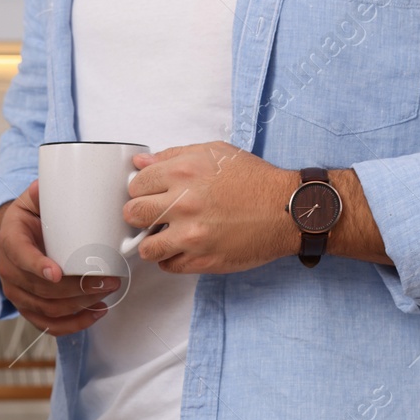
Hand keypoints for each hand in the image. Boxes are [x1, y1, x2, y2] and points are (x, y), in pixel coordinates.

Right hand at [0, 180, 120, 335]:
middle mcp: (9, 271)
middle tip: (107, 280)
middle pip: (41, 289)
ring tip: (106, 294)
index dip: (37, 266)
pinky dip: (73, 324)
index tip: (57, 272)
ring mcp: (17, 293)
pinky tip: (95, 314)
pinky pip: (48, 325)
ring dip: (80, 305)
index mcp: (10, 240)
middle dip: (76, 288)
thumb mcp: (32, 200)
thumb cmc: (29, 219)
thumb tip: (56, 181)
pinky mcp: (28, 308)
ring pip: (47, 309)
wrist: (14, 240)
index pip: (20, 256)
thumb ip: (45, 192)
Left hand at [124, 142, 300, 274]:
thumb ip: (173, 156)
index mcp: (184, 172)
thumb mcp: (215, 154)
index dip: (142, 190)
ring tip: (167, 236)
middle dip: (140, 215)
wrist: (287, 210)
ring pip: (146, 247)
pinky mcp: (201, 260)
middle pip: (133, 214)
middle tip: (154, 216)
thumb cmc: (254, 180)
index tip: (150, 195)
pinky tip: (184, 248)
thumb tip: (140, 164)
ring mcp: (191, 236)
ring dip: (153, 242)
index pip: (136, 184)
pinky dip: (172, 258)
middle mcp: (183, 203)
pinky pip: (167, 265)